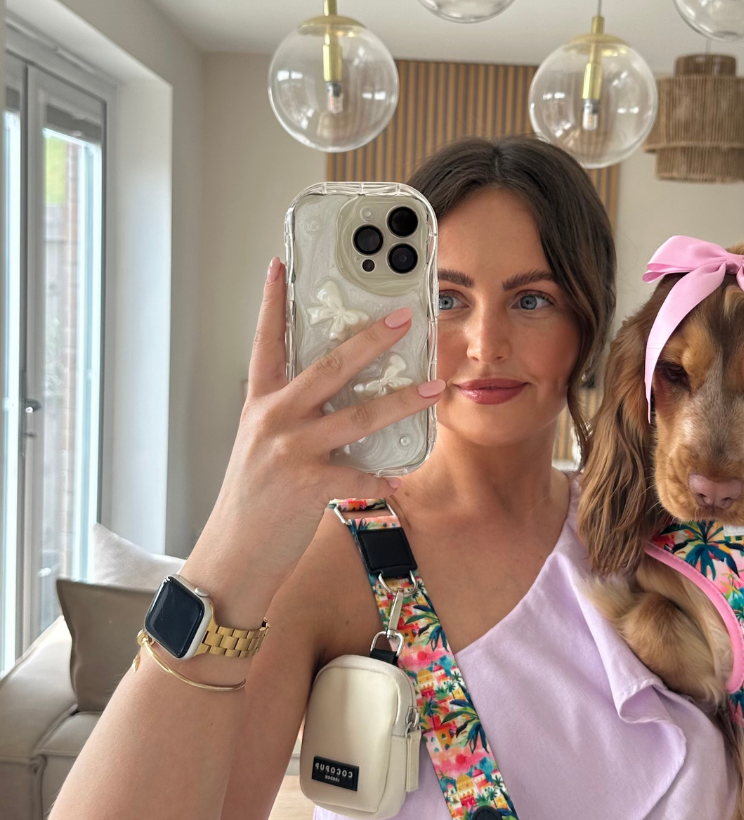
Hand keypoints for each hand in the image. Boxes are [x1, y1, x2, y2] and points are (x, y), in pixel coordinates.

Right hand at [184, 256, 444, 624]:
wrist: (232, 555)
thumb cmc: (253, 501)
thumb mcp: (261, 447)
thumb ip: (292, 418)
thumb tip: (341, 399)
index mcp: (260, 405)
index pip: (266, 343)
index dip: (272, 303)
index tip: (281, 264)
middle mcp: (272, 419)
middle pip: (328, 367)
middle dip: (370, 340)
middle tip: (402, 318)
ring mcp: (289, 450)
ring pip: (357, 416)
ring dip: (402, 402)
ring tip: (435, 388)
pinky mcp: (306, 485)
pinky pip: (360, 476)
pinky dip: (382, 479)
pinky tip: (398, 478)